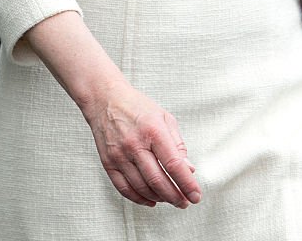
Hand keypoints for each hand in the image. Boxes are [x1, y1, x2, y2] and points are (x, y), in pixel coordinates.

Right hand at [84, 76, 201, 208]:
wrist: (105, 99)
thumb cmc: (136, 107)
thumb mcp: (164, 117)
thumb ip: (178, 144)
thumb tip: (188, 169)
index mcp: (153, 130)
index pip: (173, 164)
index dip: (187, 184)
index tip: (195, 195)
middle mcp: (135, 144)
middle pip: (158, 181)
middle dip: (175, 196)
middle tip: (184, 201)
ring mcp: (120, 155)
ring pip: (142, 188)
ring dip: (159, 198)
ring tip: (170, 199)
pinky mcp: (108, 163)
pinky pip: (124, 189)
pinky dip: (139, 199)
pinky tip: (150, 199)